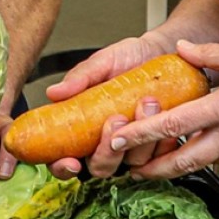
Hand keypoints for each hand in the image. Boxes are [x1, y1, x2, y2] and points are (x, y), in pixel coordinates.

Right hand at [38, 34, 169, 180]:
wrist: (160, 50)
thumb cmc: (127, 57)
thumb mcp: (102, 62)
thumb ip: (80, 77)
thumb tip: (54, 92)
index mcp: (83, 128)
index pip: (63, 160)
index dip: (63, 168)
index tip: (71, 161)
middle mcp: (107, 141)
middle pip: (100, 168)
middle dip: (108, 151)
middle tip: (116, 119)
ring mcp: (134, 145)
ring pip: (134, 163)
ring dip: (141, 139)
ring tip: (147, 102)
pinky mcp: (158, 144)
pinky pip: (161, 155)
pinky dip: (162, 139)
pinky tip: (165, 114)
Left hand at [110, 40, 218, 179]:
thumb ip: (209, 55)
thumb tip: (181, 50)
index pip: (175, 125)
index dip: (143, 133)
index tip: (118, 138)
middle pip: (183, 160)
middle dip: (152, 167)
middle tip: (127, 168)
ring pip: (201, 162)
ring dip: (174, 166)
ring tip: (150, 164)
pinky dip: (200, 156)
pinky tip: (188, 148)